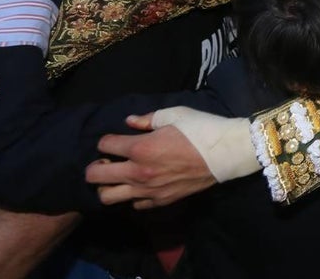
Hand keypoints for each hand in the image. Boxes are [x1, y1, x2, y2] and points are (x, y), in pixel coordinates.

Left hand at [87, 114, 215, 208]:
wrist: (225, 154)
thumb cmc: (201, 129)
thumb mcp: (174, 114)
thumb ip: (147, 119)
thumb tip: (129, 122)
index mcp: (140, 147)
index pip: (104, 145)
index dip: (108, 140)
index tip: (117, 139)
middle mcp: (138, 172)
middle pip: (94, 176)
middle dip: (96, 166)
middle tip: (109, 160)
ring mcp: (147, 190)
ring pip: (108, 196)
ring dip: (108, 186)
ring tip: (120, 176)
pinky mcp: (160, 201)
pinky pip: (134, 204)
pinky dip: (132, 195)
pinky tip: (142, 185)